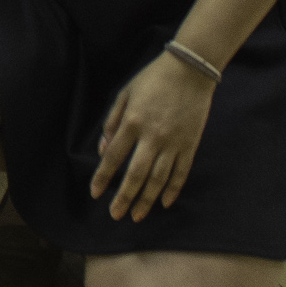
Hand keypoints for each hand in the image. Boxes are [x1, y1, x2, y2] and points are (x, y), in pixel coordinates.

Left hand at [91, 49, 215, 219]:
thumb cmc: (152, 80)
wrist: (189, 71)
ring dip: (147, 200)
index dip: (103, 178)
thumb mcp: (124, 94)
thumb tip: (105, 149)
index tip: (95, 193)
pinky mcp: (190, 145)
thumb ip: (112, 122)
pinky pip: (180, 173)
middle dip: (124, 198)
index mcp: (132, 122)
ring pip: (158, 179)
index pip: (113, 158)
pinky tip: (164, 202)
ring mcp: (173, 143)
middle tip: (116, 215)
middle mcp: (152, 136)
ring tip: (137, 216)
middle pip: (135, 175)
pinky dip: (172, 189)